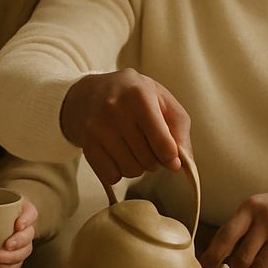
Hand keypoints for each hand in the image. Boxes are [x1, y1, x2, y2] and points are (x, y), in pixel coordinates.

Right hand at [59, 69, 192, 185]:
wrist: (89, 92)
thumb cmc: (133, 97)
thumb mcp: (162, 101)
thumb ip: (179, 130)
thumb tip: (181, 164)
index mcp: (140, 96)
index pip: (163, 143)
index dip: (171, 157)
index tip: (171, 158)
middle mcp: (116, 110)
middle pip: (148, 160)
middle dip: (154, 160)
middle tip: (148, 146)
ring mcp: (98, 128)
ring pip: (130, 170)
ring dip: (137, 166)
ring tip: (133, 149)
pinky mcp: (86, 143)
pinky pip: (111, 175)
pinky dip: (118, 172)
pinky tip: (117, 155)